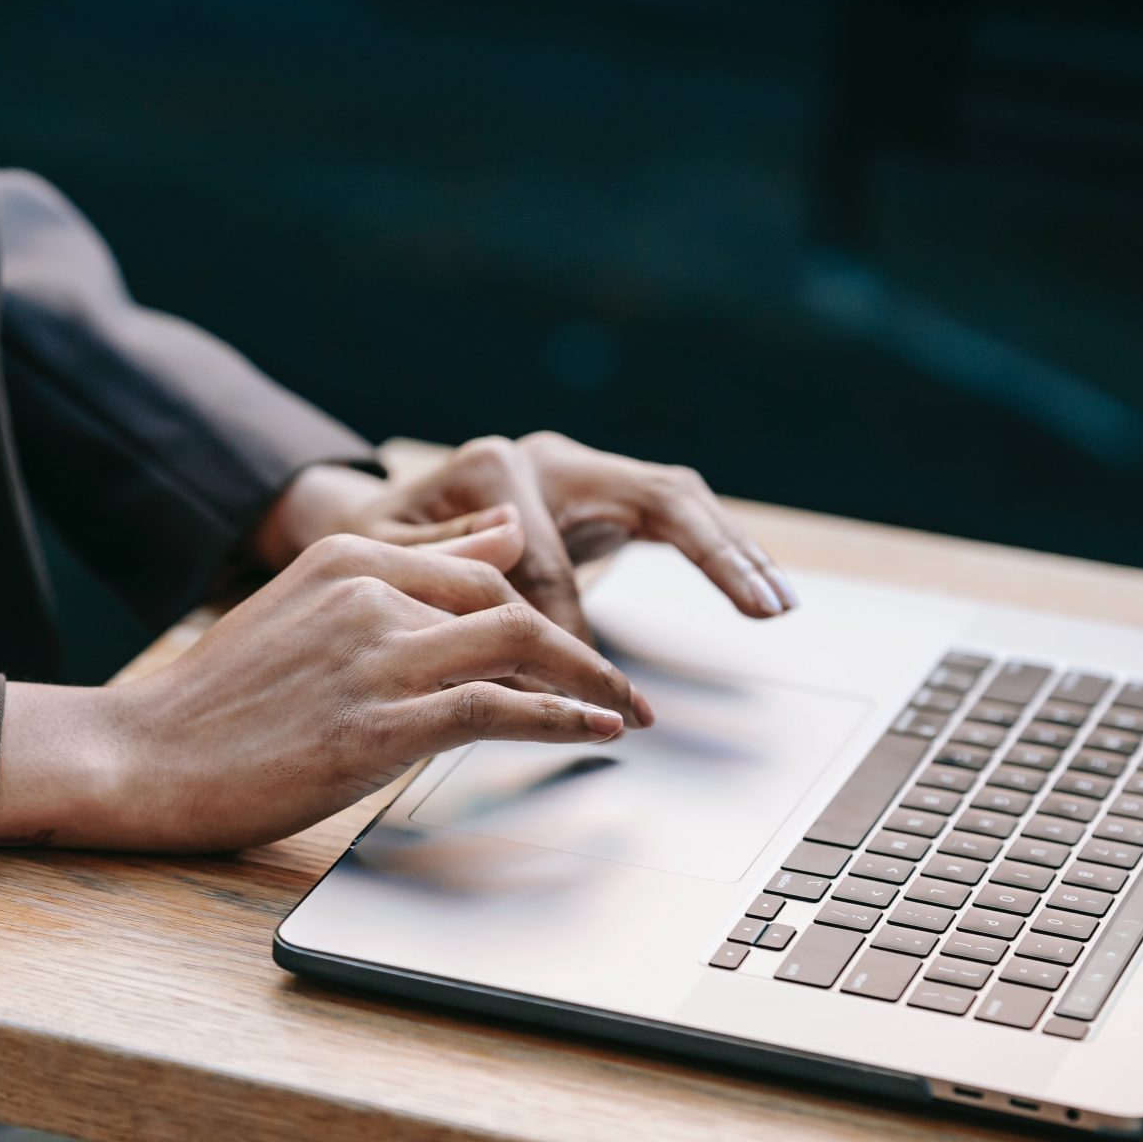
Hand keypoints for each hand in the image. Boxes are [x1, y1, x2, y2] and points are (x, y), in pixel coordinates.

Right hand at [0, 518, 653, 850]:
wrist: (141, 757)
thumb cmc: (219, 700)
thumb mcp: (309, 604)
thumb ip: (408, 567)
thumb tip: (500, 533)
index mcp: (348, 554)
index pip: (482, 566)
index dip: (545, 607)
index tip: (581, 648)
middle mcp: (367, 590)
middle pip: (511, 599)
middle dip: (581, 646)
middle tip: (624, 691)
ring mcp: (374, 655)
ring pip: (517, 644)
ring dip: (588, 681)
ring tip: (625, 714)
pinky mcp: (379, 723)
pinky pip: (499, 708)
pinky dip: (561, 719)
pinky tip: (593, 734)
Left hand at [252, 433, 796, 640]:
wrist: (365, 520)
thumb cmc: (366, 548)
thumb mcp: (379, 558)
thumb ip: (439, 567)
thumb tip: (511, 576)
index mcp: (492, 469)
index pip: (550, 554)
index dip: (569, 621)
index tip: (586, 682)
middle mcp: (546, 459)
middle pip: (651, 494)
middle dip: (712, 553)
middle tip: (759, 606)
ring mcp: (580, 473)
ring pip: (676, 498)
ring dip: (733, 549)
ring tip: (776, 602)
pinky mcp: (599, 495)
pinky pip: (674, 516)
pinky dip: (719, 550)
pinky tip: (758, 588)